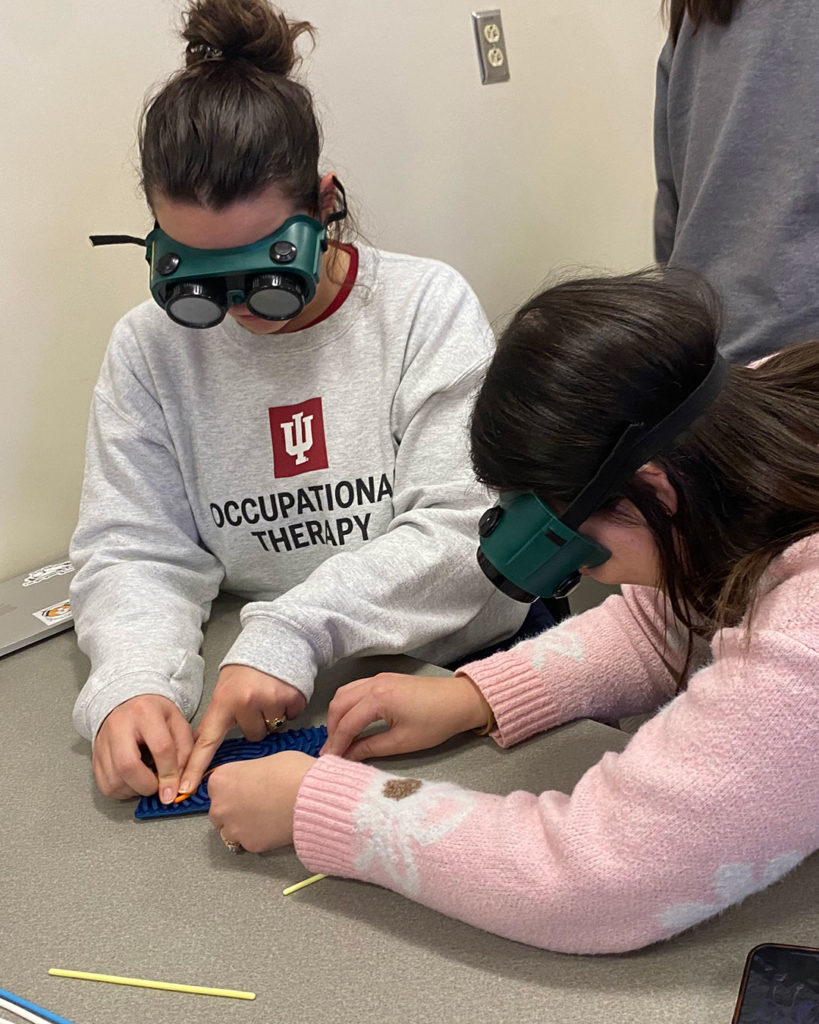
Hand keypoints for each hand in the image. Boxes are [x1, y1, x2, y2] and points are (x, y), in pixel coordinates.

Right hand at [93, 694, 193, 801]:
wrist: (126, 705)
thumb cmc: (154, 714)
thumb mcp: (177, 722)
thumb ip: (185, 750)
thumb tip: (181, 781)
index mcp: (145, 712)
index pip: (160, 747)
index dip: (170, 773)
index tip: (174, 790)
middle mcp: (119, 726)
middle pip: (128, 766)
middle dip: (147, 785)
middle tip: (158, 787)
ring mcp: (102, 742)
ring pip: (115, 780)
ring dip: (136, 790)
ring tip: (148, 781)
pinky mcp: (95, 758)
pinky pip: (106, 786)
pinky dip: (124, 792)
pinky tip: (134, 782)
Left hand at [179, 665, 305, 794]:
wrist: (277, 637)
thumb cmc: (248, 667)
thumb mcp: (225, 689)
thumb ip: (219, 716)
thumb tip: (202, 744)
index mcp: (223, 701)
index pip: (206, 741)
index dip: (195, 767)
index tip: (184, 789)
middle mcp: (244, 702)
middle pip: (252, 735)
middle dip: (255, 722)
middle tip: (256, 700)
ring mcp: (269, 700)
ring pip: (271, 728)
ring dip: (273, 715)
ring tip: (270, 694)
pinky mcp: (291, 697)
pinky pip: (291, 716)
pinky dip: (289, 707)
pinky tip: (284, 691)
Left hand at [208, 751, 314, 852]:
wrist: (310, 797)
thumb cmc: (292, 772)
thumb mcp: (268, 760)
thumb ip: (252, 773)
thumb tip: (257, 779)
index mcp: (221, 779)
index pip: (217, 787)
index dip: (233, 787)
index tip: (244, 788)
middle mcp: (220, 805)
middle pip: (220, 811)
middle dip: (234, 809)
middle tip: (256, 803)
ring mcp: (233, 828)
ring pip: (231, 830)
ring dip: (244, 825)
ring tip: (266, 816)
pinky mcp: (249, 844)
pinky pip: (249, 842)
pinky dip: (259, 836)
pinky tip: (274, 826)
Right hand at [320, 672, 490, 760]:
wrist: (460, 700)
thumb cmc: (435, 723)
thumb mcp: (402, 742)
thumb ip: (371, 748)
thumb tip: (348, 756)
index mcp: (378, 699)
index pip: (346, 723)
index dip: (336, 744)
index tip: (329, 761)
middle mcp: (373, 684)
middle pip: (339, 705)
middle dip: (331, 728)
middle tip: (332, 750)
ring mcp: (378, 678)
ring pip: (345, 693)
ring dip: (338, 714)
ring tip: (340, 737)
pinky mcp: (384, 678)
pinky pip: (356, 688)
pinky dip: (348, 704)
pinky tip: (352, 719)